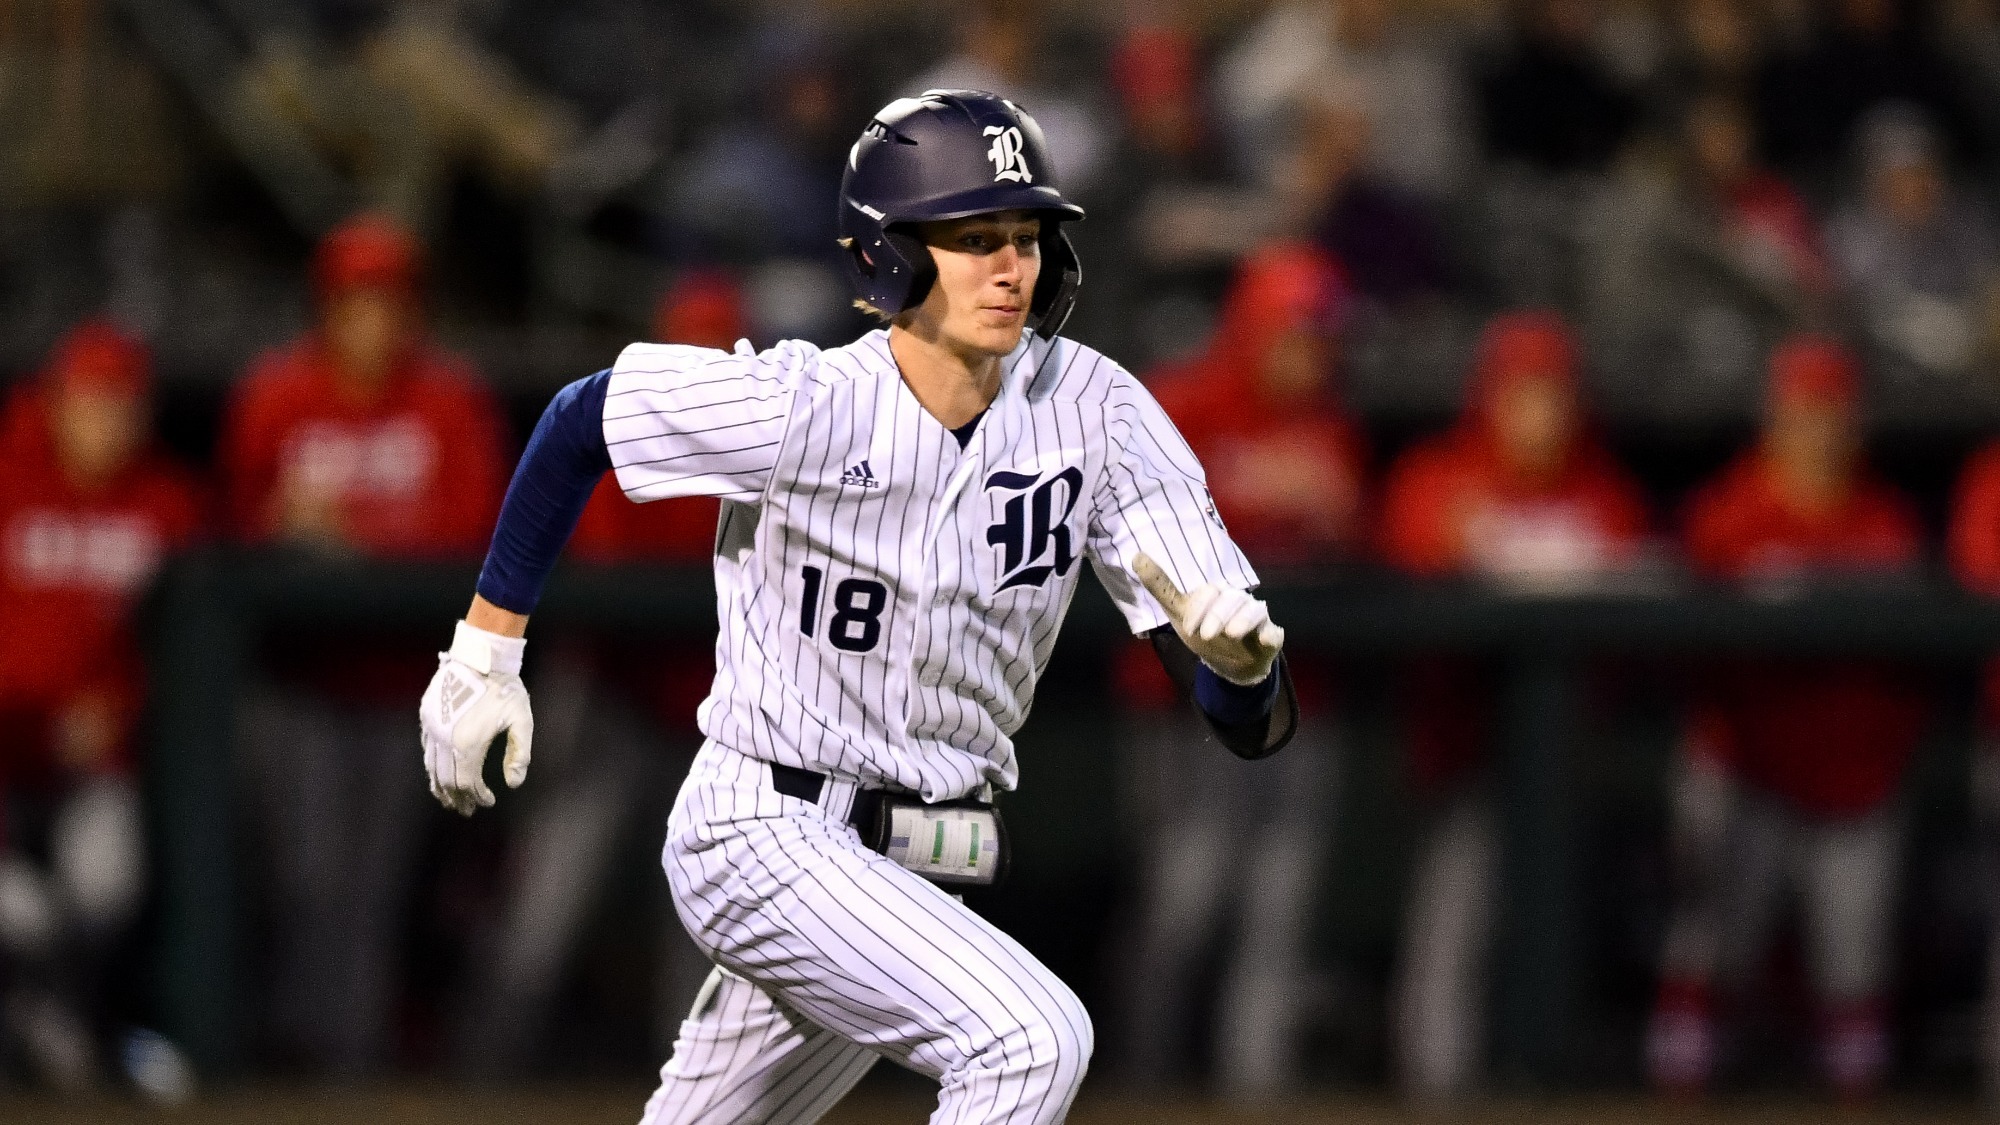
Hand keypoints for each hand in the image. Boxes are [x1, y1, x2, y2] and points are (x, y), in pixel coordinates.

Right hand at [419, 621, 532, 815]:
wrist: (481, 656)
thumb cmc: (506, 689)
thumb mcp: (522, 720)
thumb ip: (519, 754)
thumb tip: (513, 783)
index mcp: (468, 743)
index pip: (468, 783)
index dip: (477, 796)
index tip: (488, 802)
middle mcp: (445, 739)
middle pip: (447, 780)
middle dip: (458, 798)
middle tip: (468, 810)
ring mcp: (433, 727)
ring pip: (431, 768)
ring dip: (441, 787)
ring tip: (452, 800)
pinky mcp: (427, 717)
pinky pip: (426, 750)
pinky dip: (432, 767)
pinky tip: (441, 774)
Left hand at [1133, 552, 1284, 684]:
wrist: (1231, 665)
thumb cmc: (1204, 633)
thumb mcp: (1178, 613)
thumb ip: (1160, 587)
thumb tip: (1135, 555)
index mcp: (1215, 596)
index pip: (1208, 592)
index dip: (1198, 608)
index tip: (1188, 628)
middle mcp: (1236, 603)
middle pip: (1230, 599)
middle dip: (1217, 615)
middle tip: (1207, 635)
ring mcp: (1254, 618)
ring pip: (1253, 610)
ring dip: (1243, 620)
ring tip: (1232, 634)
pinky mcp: (1270, 635)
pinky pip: (1274, 632)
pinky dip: (1269, 634)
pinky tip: (1263, 637)